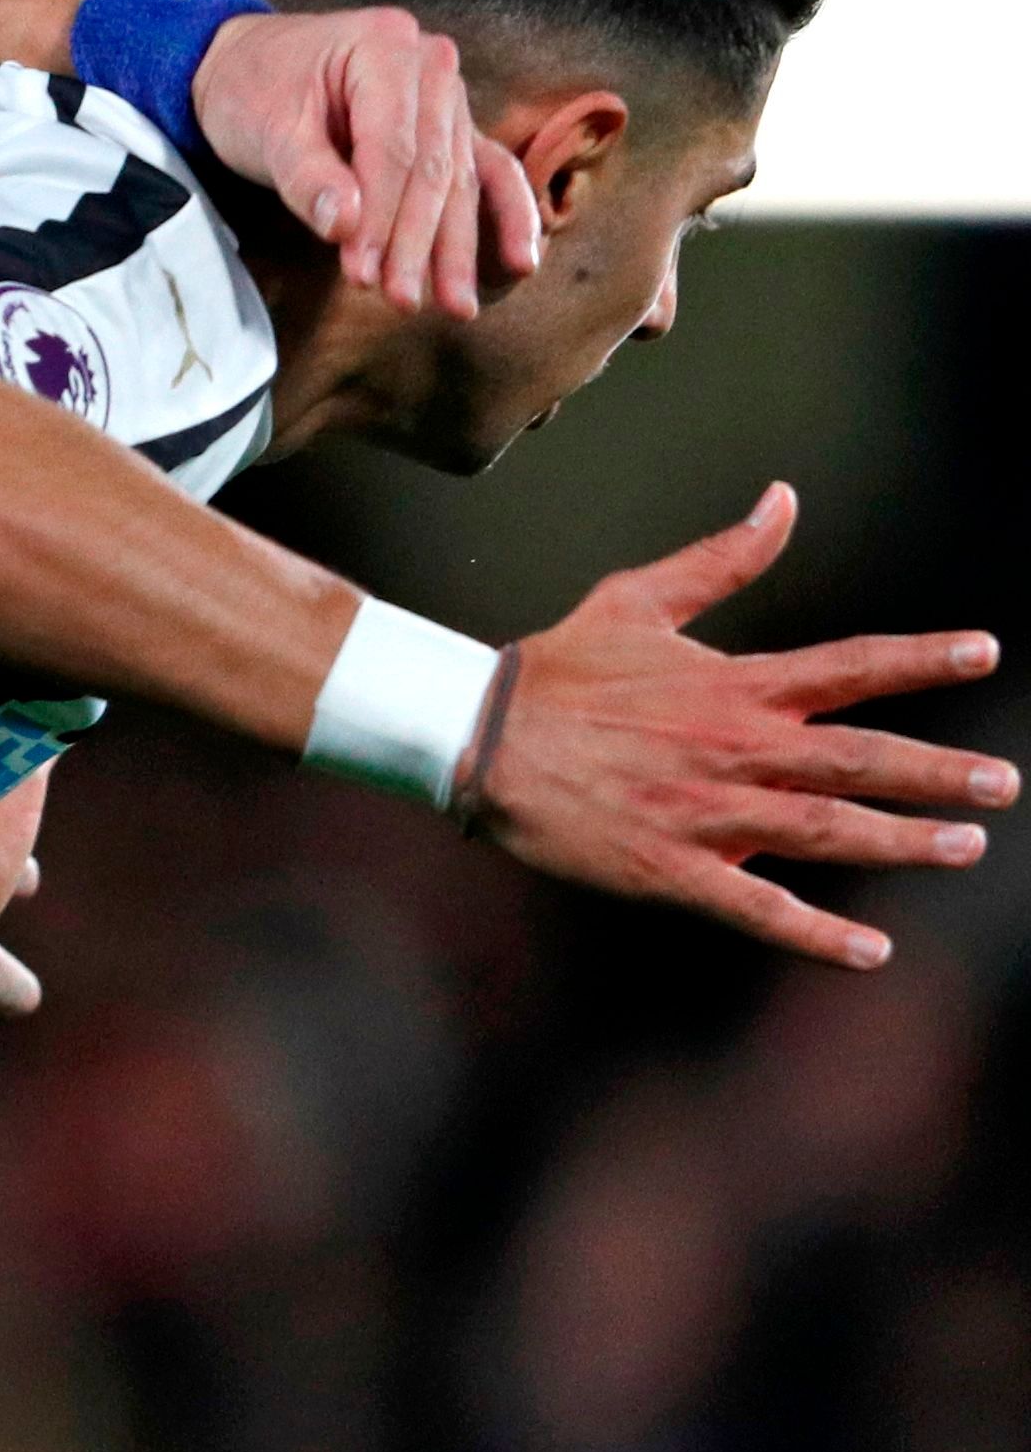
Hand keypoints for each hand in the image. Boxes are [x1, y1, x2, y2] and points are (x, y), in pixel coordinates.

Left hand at [193, 6, 542, 319]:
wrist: (247, 62)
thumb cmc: (253, 88)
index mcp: (383, 47)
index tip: (364, 274)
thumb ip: (306, 177)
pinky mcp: (450, 127)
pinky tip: (521, 261)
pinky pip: (487, 170)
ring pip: (461, 179)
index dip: (381, 218)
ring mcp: (446, 95)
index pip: (392, 150)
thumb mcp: (265, 127)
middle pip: (433, 168)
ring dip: (457, 246)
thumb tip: (346, 227)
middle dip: (417, 242)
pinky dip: (507, 215)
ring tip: (457, 305)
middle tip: (402, 299)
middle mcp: (430, 65)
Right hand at [467, 485, 1013, 968]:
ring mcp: (705, 814)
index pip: (848, 667)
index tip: (986, 653)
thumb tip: (783, 501)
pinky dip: (816, 933)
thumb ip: (721, 559)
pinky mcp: (671, 869)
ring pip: (825, 831)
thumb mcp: (636, 600)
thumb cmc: (555, 671)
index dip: (922, 660)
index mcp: (732, 686)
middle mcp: (732, 750)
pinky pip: (757, 907)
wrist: (472, 736)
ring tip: (962, 846)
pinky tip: (870, 950)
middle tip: (1001, 786)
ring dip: (900, 842)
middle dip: (937, 773)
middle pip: (857, 761)